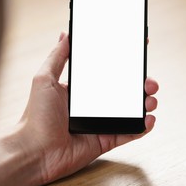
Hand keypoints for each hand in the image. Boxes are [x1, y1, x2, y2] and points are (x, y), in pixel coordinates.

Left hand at [18, 32, 158, 183]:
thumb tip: (66, 34)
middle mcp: (94, 105)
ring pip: (130, 112)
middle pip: (125, 93)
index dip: (125, 66)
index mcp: (82, 90)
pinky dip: (142, 127)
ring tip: (151, 100)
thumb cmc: (35, 116)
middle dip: (141, 86)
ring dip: (145, 104)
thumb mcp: (44, 79)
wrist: (34, 151)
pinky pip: (128, 133)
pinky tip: (149, 120)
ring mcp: (101, 123)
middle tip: (150, 82)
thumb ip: (58, 56)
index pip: (108, 74)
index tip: (139, 53)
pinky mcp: (105, 140)